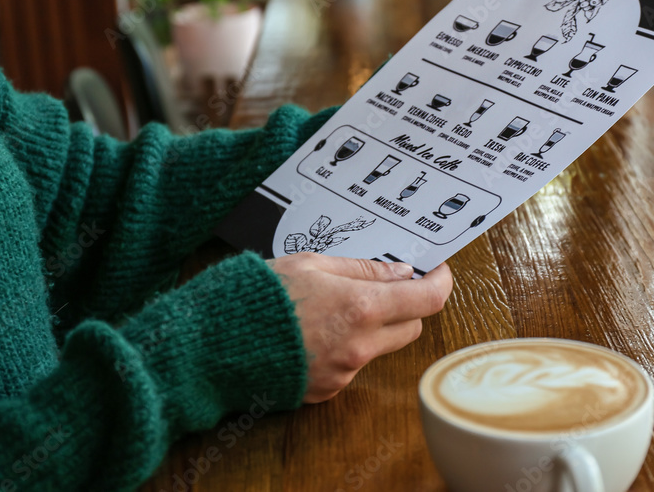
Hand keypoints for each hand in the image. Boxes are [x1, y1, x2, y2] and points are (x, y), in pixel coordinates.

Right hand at [268, 253, 451, 402]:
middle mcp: (359, 346)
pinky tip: (315, 332)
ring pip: (382, 347)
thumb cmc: (257, 298)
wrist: (213, 347)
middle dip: (406, 305)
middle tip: (383, 285)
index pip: (427, 299)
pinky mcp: (327, 390)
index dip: (440, 282)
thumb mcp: (311, 264)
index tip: (437, 271)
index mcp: (360, 307)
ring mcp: (344, 372)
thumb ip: (361, 269)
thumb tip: (399, 271)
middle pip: (412, 326)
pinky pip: (353, 365)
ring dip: (374, 327)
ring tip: (335, 308)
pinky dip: (346, 347)